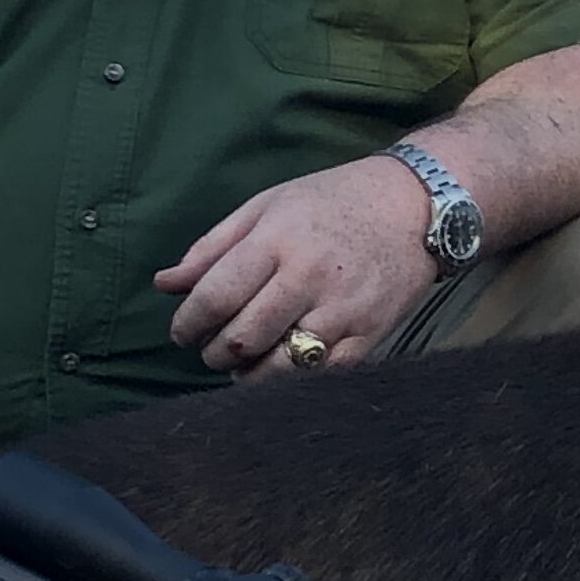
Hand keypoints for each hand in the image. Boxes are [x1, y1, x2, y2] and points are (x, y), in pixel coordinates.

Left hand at [158, 154, 436, 374]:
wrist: (414, 205)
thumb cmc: (332, 201)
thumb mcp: (268, 206)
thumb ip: (213, 247)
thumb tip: (165, 284)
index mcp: (277, 240)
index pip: (215, 296)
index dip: (188, 324)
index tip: (182, 333)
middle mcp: (308, 276)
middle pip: (242, 337)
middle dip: (215, 353)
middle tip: (212, 350)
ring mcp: (342, 309)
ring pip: (280, 366)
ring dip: (249, 375)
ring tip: (242, 365)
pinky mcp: (370, 334)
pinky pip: (321, 375)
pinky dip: (294, 379)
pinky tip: (282, 367)